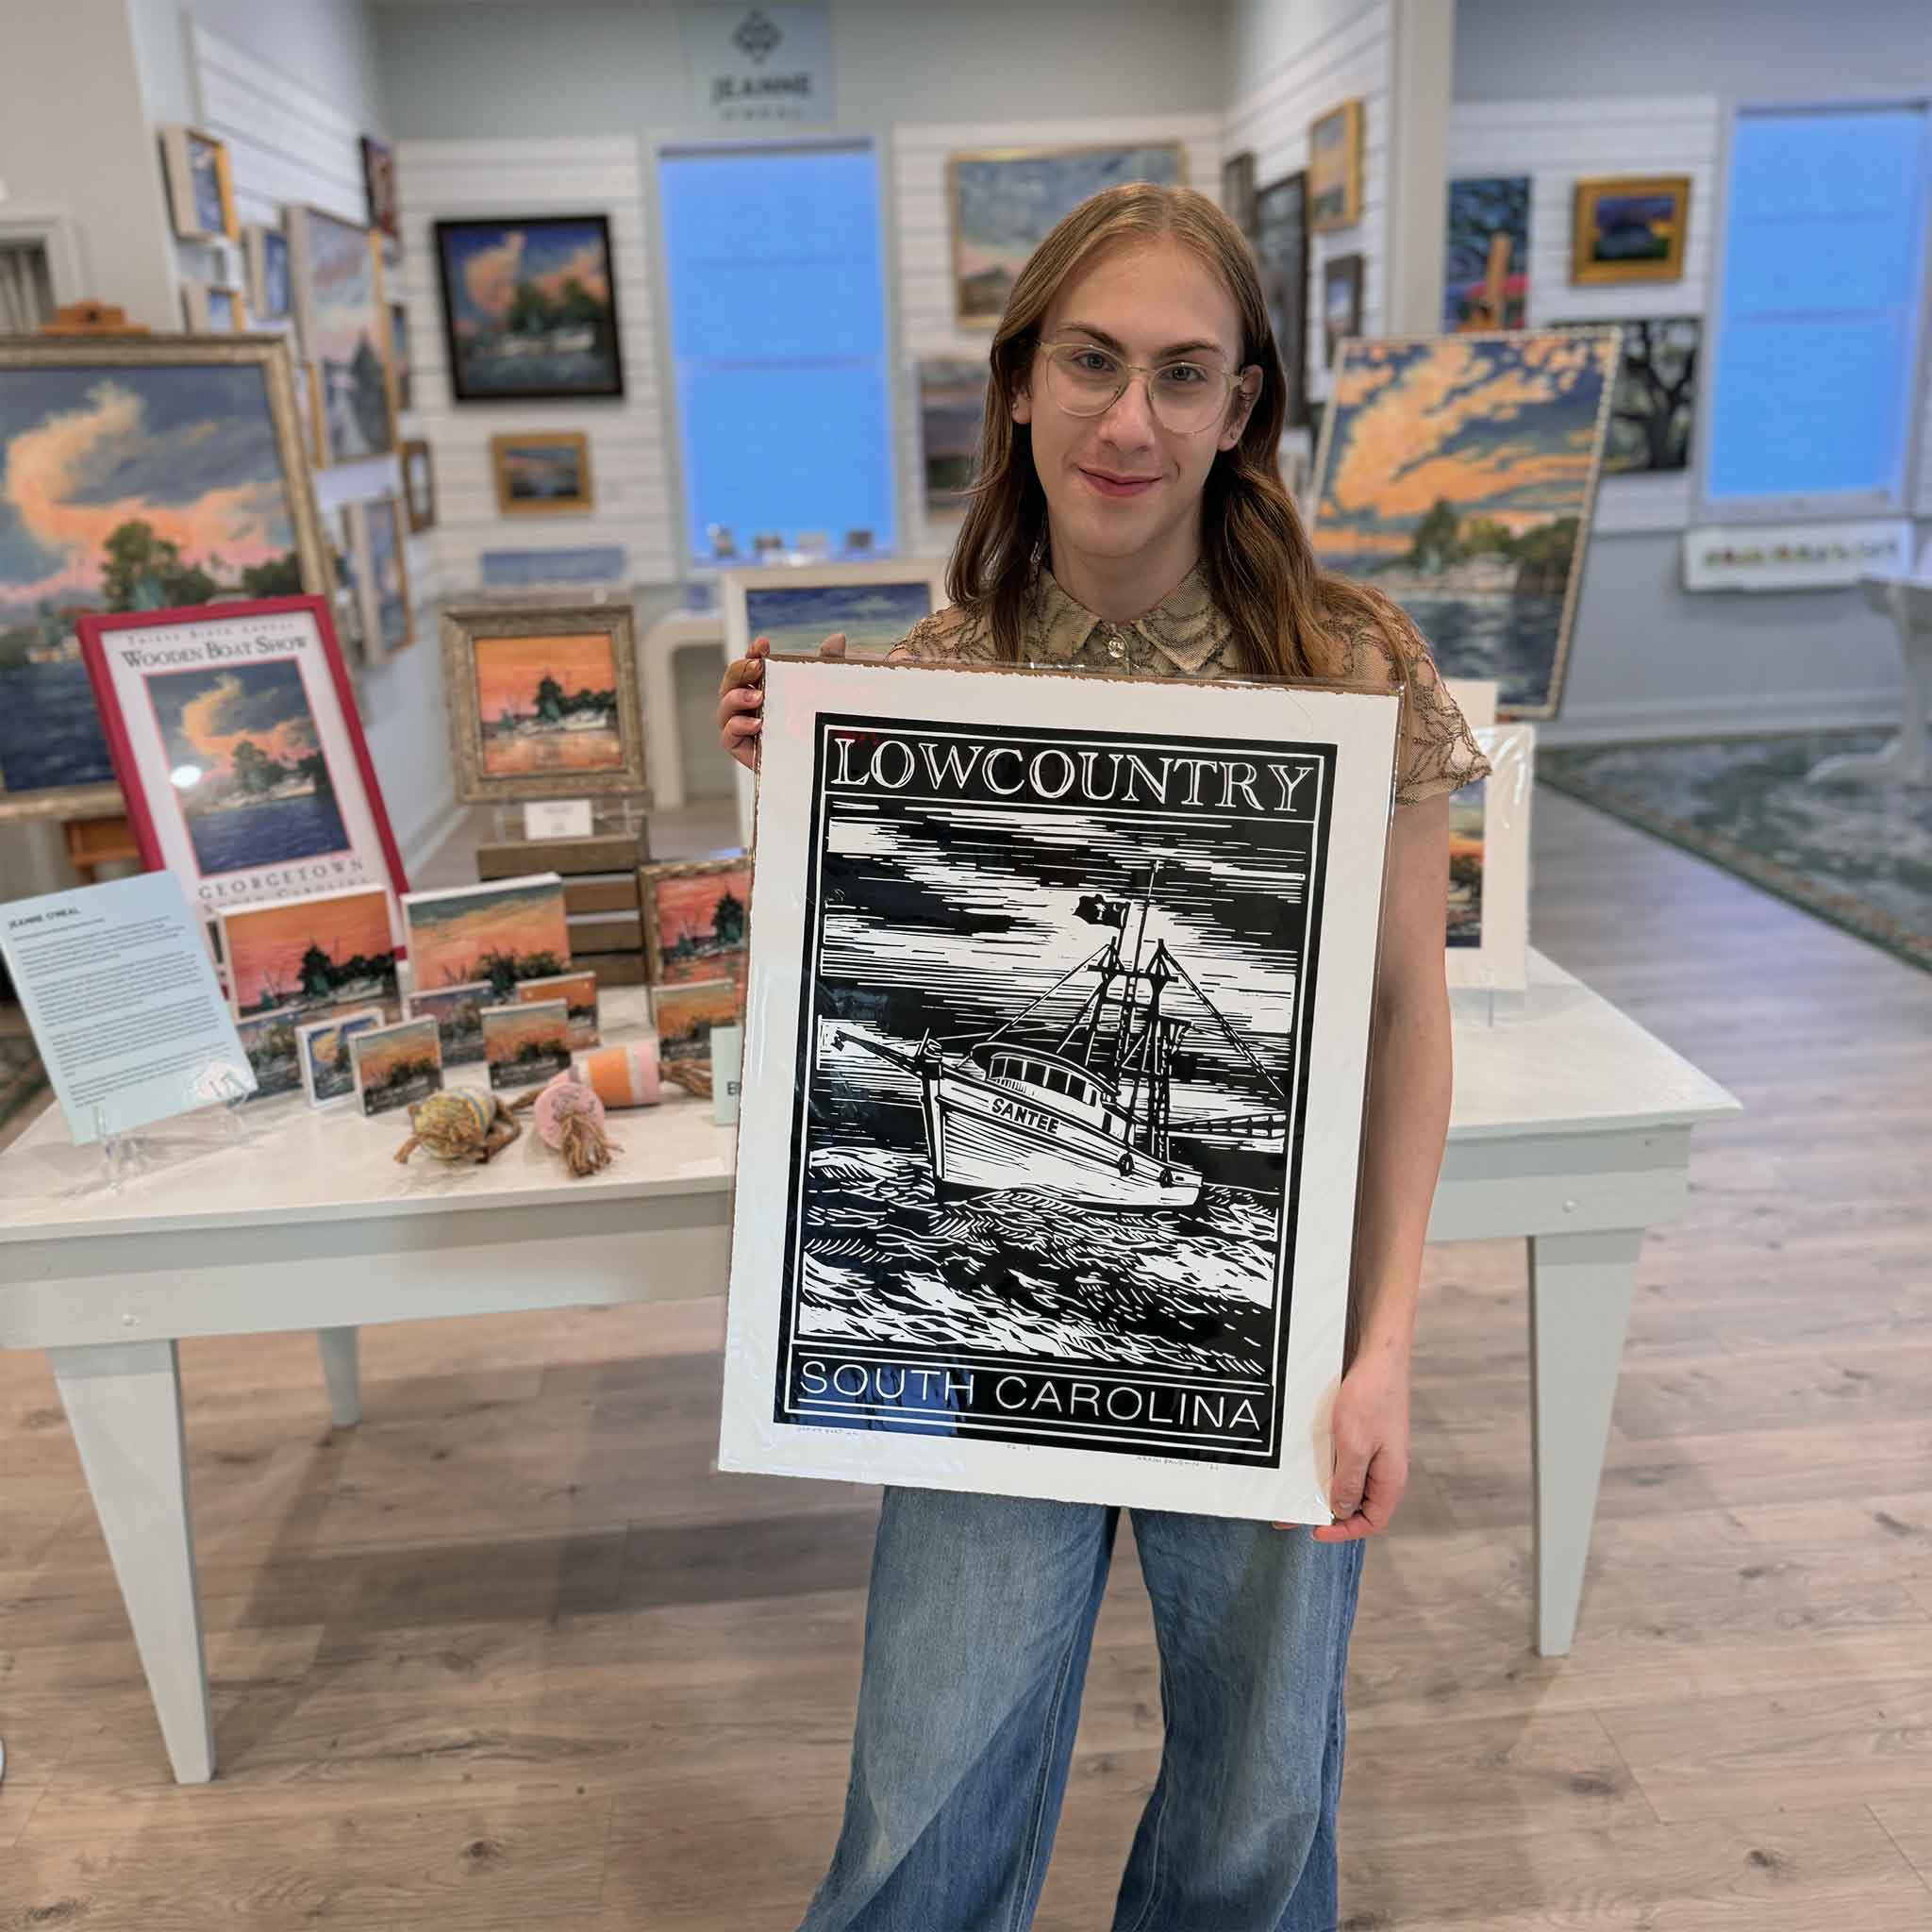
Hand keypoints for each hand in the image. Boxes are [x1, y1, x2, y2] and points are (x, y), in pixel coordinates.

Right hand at [717, 632, 847, 770]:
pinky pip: (727, 736)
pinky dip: (737, 726)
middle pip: (731, 680)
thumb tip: (838, 637)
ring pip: (725, 706)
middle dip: (741, 670)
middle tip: (758, 668)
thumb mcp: (823, 692)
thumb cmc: (815, 723)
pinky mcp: (740, 748)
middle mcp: (746, 702)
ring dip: (737, 697)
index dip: (753, 652)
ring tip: (759, 696)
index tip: (764, 644)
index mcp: (761, 684)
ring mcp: (740, 725)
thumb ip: (827, 665)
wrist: (816, 765)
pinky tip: (756, 723)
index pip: (750, 662)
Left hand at [1294, 1340, 1411, 1541]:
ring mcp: (1375, 1453)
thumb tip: (1341, 1511)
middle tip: (1294, 1514)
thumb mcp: (1355, 1445)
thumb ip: (1349, 1482)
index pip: (1372, 1521)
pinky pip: (1344, 1462)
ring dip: (1323, 1489)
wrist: (1378, 1357)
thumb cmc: (1371, 1398)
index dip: (1345, 1531)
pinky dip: (1325, 1469)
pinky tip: (1305, 1466)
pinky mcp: (1364, 1437)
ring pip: (1348, 1483)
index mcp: (1391, 1479)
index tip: (1316, 1530)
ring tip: (1294, 1494)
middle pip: (1358, 1505)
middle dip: (1327, 1513)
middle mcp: (1385, 1470)